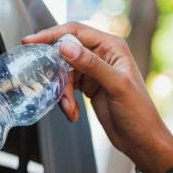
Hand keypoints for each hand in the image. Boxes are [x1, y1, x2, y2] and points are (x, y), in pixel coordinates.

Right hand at [23, 22, 172, 172]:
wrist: (142, 140)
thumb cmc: (138, 113)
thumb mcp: (115, 86)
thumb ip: (91, 64)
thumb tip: (65, 46)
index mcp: (112, 46)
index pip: (75, 32)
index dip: (51, 35)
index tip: (30, 42)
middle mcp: (102, 54)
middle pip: (66, 52)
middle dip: (55, 71)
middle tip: (45, 84)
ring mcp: (95, 70)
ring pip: (64, 72)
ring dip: (62, 91)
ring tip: (68, 108)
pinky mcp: (89, 86)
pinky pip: (68, 86)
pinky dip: (66, 100)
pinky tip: (72, 113)